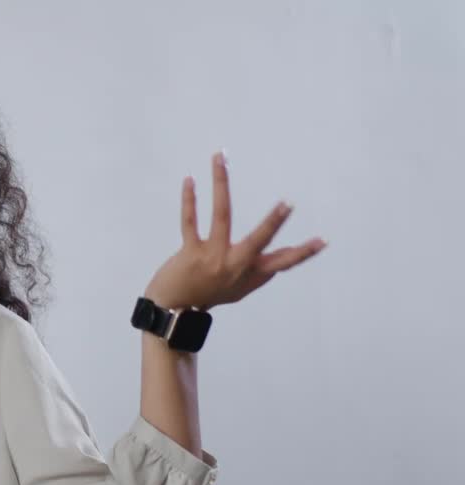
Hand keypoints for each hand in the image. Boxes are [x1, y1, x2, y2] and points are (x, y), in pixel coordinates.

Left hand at [143, 150, 327, 310]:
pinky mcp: (190, 253)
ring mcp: (212, 257)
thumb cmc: (210, 295)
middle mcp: (234, 264)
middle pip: (258, 240)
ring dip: (221, 184)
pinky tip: (190, 180)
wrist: (175, 310)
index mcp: (250, 272)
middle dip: (273, 222)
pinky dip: (189, 199)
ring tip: (221, 159)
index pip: (283, 262)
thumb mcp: (240, 289)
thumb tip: (281, 262)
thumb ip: (259, 274)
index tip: (324, 240)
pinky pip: (189, 221)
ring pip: (221, 215)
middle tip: (287, 204)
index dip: (303, 253)